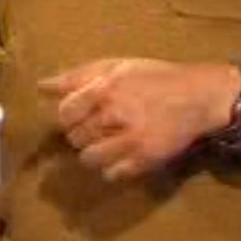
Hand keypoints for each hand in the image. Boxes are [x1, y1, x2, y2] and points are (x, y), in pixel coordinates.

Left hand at [41, 58, 237, 181]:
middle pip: (75, 137)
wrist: (199, 96)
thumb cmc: (154, 77)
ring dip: (93, 153)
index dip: (67, 117)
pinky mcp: (146, 159)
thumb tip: (41, 86)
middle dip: (80, 134)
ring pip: (89, 159)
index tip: (77, 116)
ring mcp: (132, 140)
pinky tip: (121, 156)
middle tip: (97, 128)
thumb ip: (77, 76)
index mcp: (106, 89)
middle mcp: (117, 114)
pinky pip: (112, 174)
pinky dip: (112, 169)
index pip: (65, 113)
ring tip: (107, 143)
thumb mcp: (116, 66)